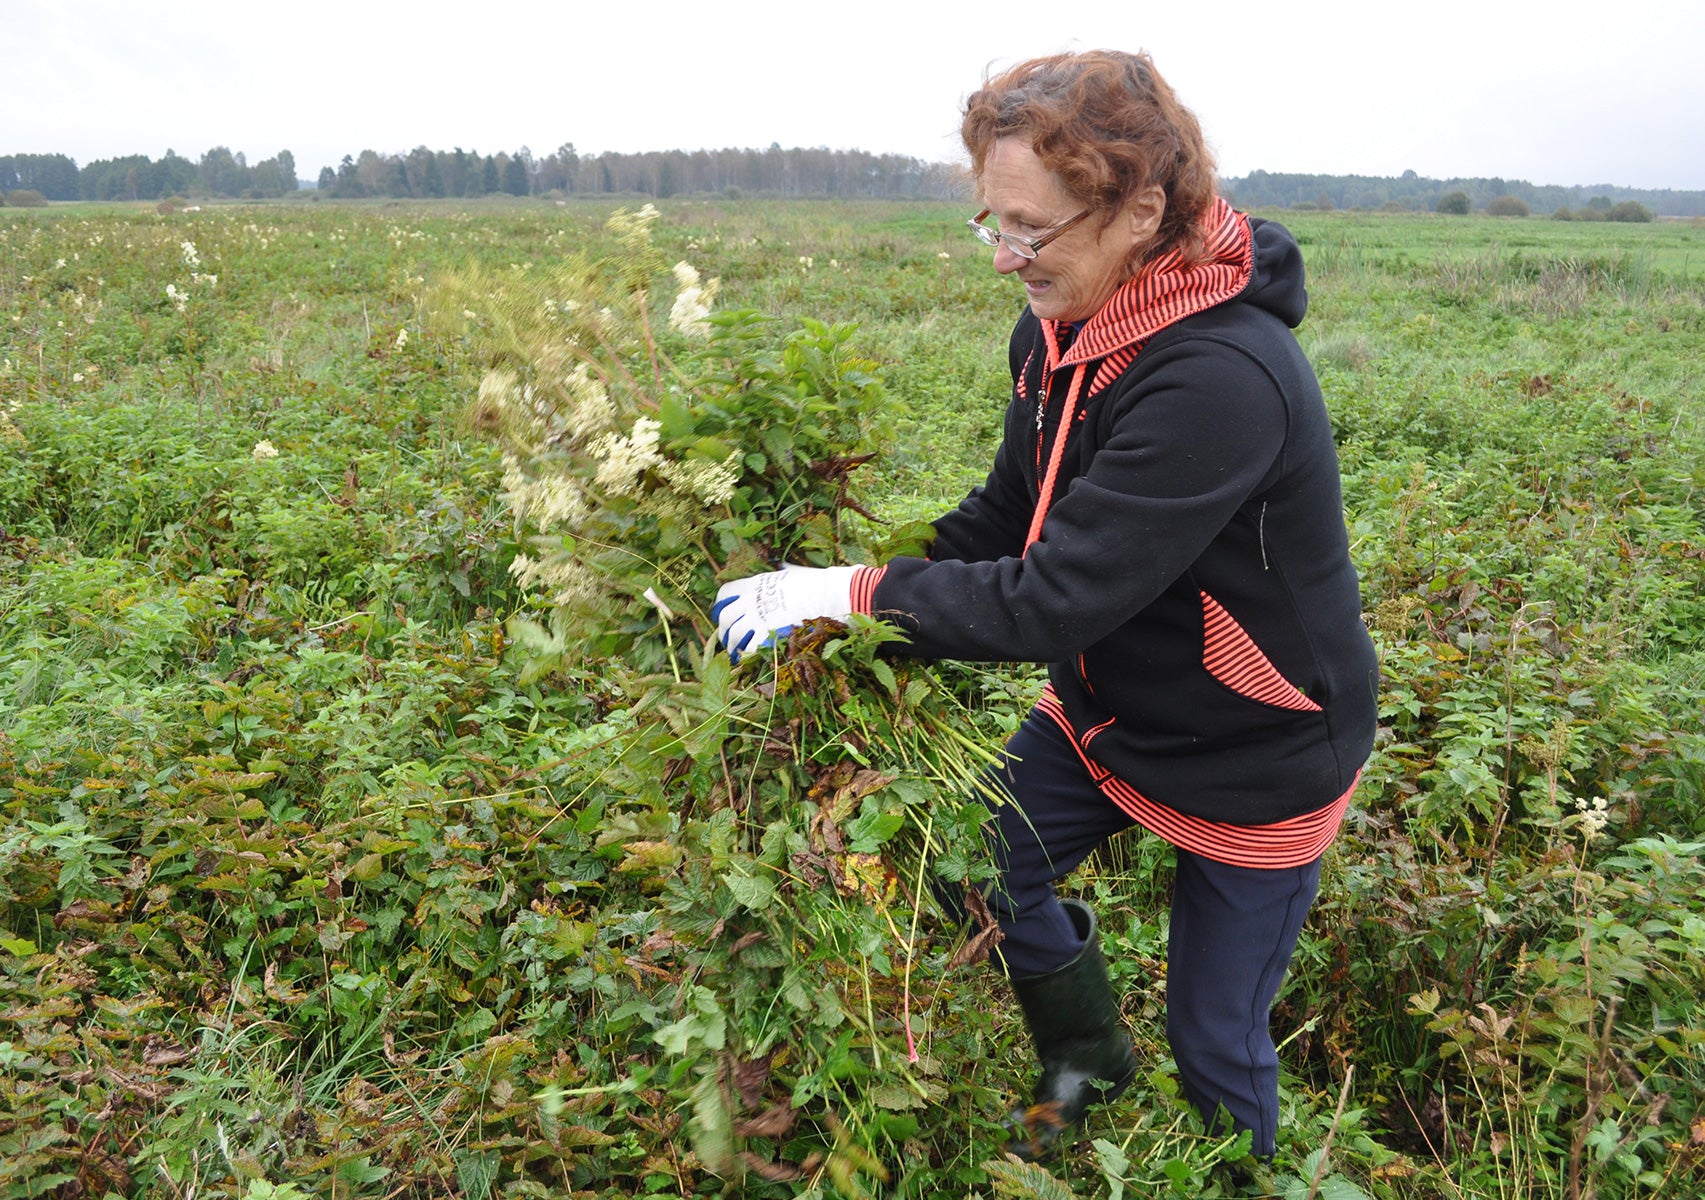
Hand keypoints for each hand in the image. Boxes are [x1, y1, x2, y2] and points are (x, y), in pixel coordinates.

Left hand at [712, 565, 856, 660]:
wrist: (825, 593)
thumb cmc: (811, 580)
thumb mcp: (788, 570)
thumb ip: (778, 570)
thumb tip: (779, 564)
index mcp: (753, 584)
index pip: (724, 594)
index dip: (719, 606)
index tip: (720, 614)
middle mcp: (751, 600)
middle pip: (725, 617)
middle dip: (723, 630)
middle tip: (726, 639)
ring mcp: (759, 617)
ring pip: (734, 635)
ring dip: (732, 646)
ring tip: (734, 654)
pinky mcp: (769, 632)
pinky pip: (751, 646)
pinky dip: (747, 653)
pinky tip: (748, 658)